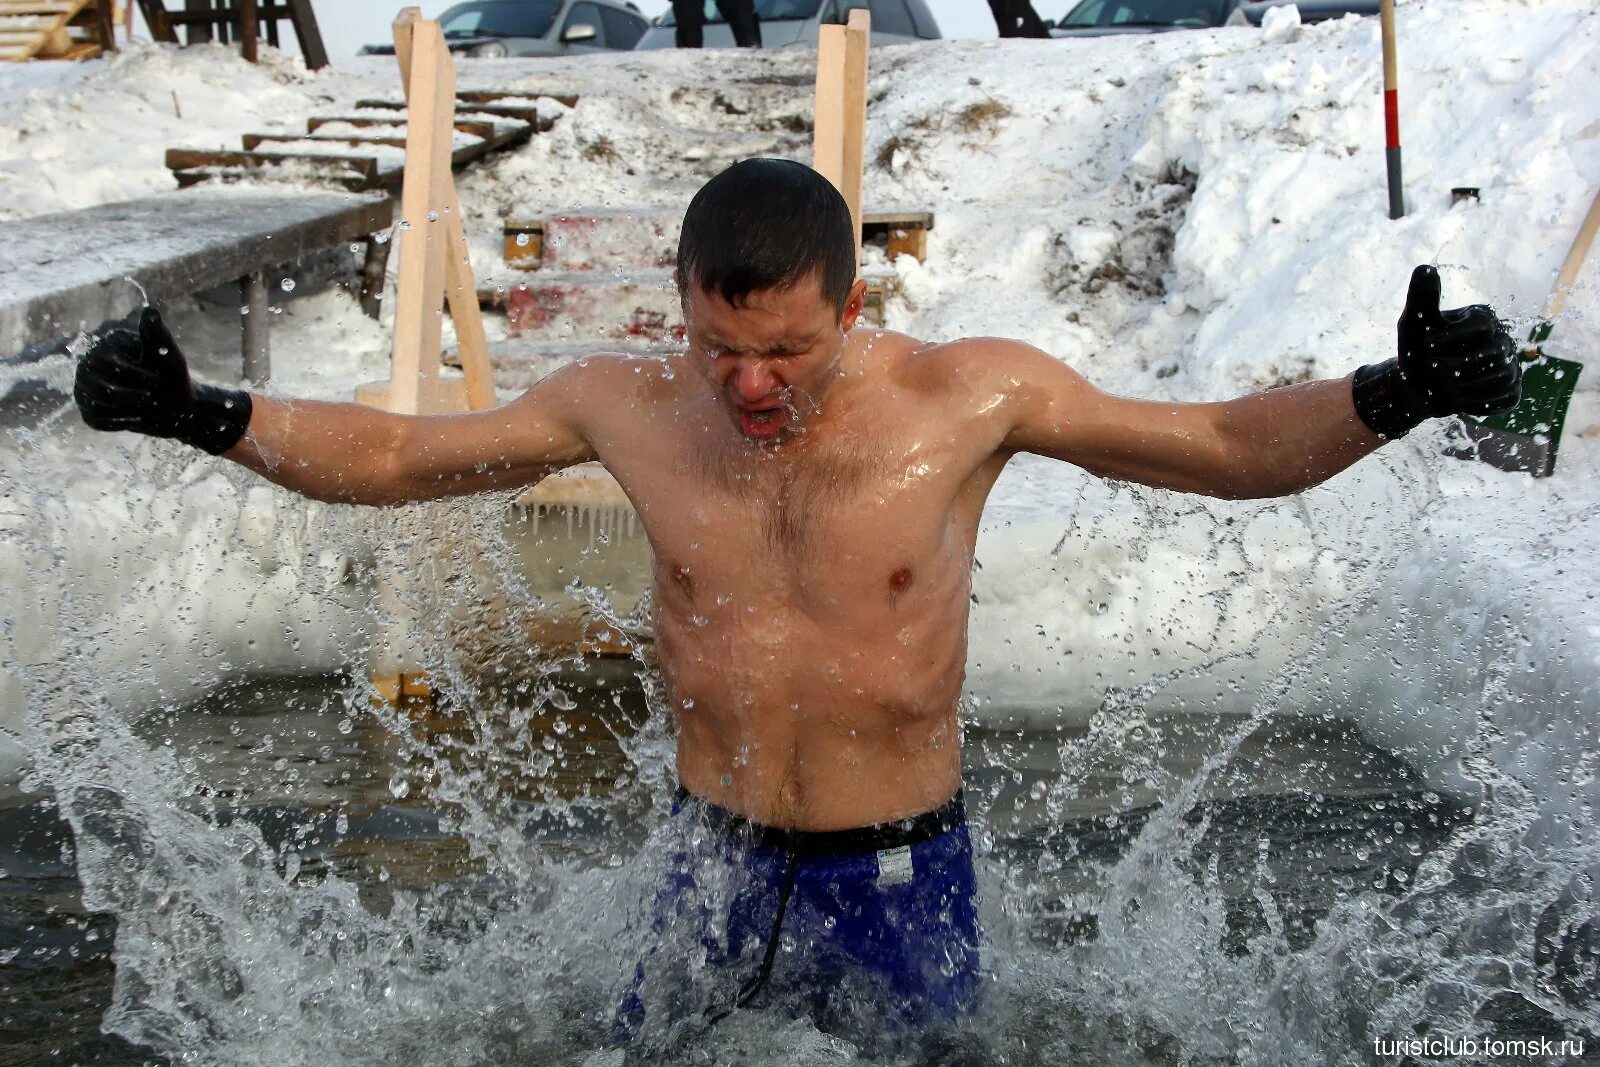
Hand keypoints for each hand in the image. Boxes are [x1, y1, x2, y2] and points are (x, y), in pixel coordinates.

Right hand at [74, 307, 252, 454]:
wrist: (175, 407)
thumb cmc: (173, 377)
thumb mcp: (169, 356)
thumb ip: (158, 336)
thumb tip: (151, 311)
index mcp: (108, 345)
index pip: (108, 362)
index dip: (135, 375)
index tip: (157, 379)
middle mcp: (90, 363)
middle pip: (102, 388)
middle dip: (134, 396)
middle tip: (151, 395)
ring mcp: (85, 386)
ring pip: (97, 405)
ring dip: (129, 410)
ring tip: (144, 405)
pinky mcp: (87, 407)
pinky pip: (96, 419)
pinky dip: (121, 422)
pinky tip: (135, 416)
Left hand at [1352, 265, 1521, 438]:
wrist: (1417, 387)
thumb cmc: (1417, 350)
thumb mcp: (1414, 323)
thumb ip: (1422, 298)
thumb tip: (1425, 268)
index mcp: (1481, 317)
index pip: (1481, 327)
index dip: (1450, 342)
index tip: (1427, 349)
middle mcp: (1501, 338)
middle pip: (1493, 355)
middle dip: (1455, 369)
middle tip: (1433, 372)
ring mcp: (1509, 365)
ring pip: (1501, 378)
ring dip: (1464, 388)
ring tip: (1445, 386)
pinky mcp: (1510, 390)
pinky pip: (1505, 398)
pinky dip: (1478, 403)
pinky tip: (1460, 398)